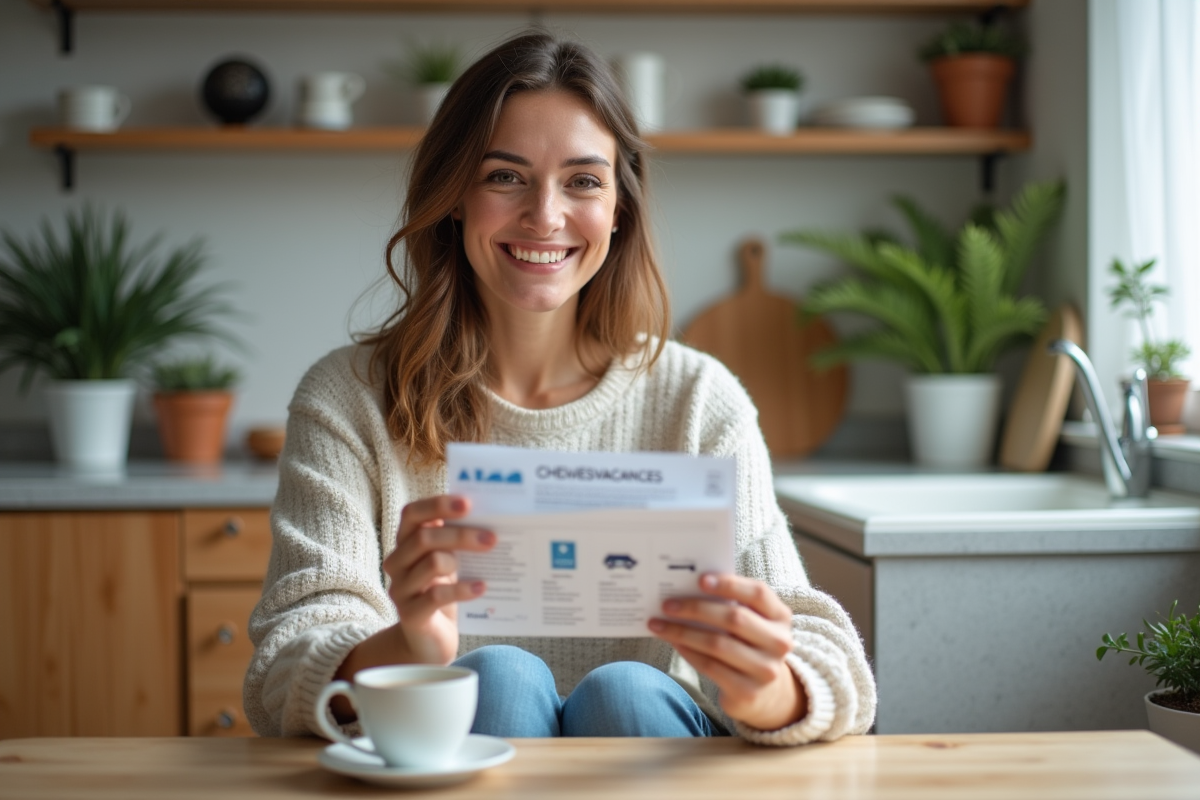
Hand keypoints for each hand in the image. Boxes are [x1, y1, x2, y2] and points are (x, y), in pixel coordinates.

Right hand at [381, 494, 495, 664]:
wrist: (429, 641)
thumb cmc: (442, 593)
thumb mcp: (448, 562)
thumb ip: (455, 542)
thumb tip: (490, 519)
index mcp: (405, 543)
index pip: (412, 514)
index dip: (437, 505)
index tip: (468, 503)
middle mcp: (397, 563)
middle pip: (425, 537)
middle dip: (462, 535)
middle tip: (492, 538)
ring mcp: (401, 589)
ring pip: (432, 563)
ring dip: (460, 561)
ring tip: (480, 570)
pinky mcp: (410, 614)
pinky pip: (437, 596)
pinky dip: (463, 590)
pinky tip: (481, 588)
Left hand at [648, 573, 806, 730]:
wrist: (766, 693)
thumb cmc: (749, 644)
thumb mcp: (752, 623)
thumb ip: (731, 604)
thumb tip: (687, 589)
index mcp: (780, 617)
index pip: (758, 593)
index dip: (729, 584)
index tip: (700, 579)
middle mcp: (779, 643)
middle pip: (734, 618)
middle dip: (695, 608)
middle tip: (667, 604)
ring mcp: (765, 670)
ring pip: (717, 644)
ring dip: (683, 632)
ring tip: (659, 624)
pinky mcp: (748, 692)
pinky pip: (710, 666)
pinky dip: (688, 652)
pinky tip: (674, 643)